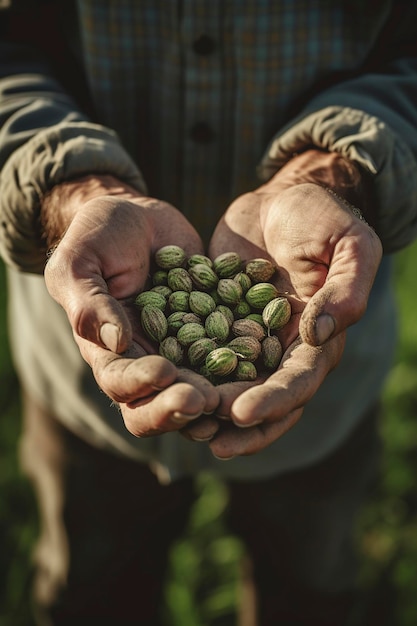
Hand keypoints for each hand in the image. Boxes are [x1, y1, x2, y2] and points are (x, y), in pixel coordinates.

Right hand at [43, 175, 219, 436]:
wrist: (138, 219)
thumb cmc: (98, 236)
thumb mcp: (81, 263)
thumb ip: (90, 303)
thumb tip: (116, 342)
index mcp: (107, 352)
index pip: (120, 382)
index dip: (140, 384)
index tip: (165, 371)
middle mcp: (145, 361)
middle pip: (157, 404)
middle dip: (179, 408)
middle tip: (205, 400)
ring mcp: (180, 351)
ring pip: (196, 392)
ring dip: (214, 401)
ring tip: (233, 399)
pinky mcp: (211, 334)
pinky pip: (228, 357)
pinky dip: (243, 366)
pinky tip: (261, 366)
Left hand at [205, 150, 382, 457]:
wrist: (280, 199)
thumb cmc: (321, 217)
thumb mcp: (348, 245)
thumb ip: (344, 291)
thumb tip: (318, 335)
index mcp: (319, 340)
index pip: (298, 382)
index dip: (272, 401)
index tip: (241, 413)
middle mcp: (284, 350)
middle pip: (261, 397)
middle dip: (232, 418)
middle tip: (201, 430)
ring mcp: (250, 340)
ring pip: (229, 386)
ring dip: (206, 408)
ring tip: (178, 422)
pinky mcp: (221, 325)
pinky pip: (202, 354)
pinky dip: (185, 372)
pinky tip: (161, 385)